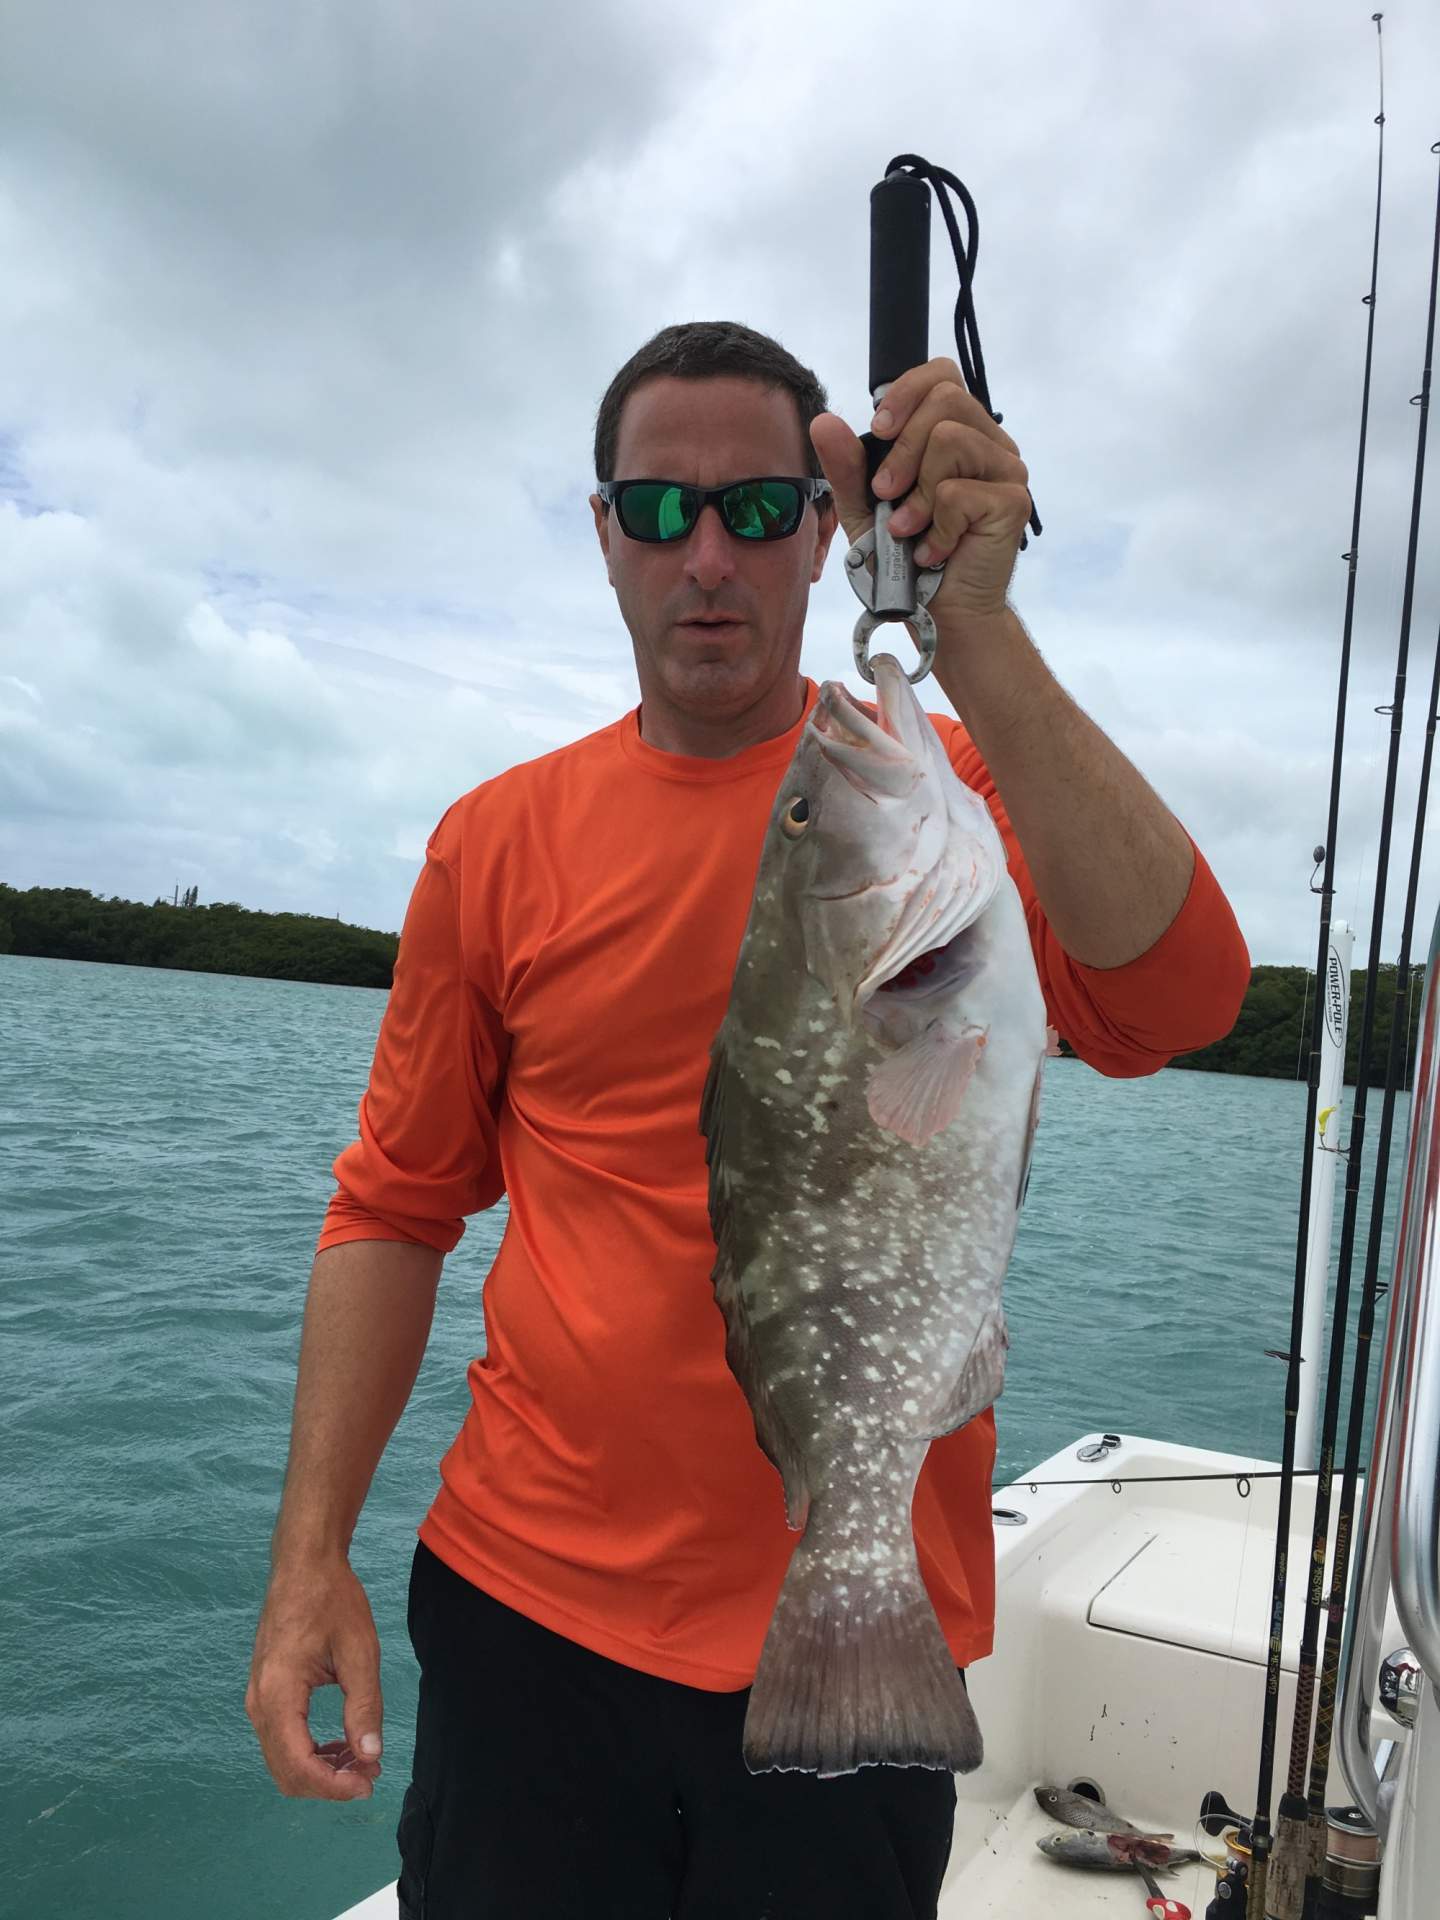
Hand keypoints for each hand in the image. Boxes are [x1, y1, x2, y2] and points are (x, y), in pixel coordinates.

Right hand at [246, 1555, 384, 1800]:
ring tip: (363, 1758)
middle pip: (286, 1772)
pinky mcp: (264, 1693)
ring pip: (282, 1760)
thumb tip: (371, 1755)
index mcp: (278, 1693)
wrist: (304, 1565)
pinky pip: (282, 1739)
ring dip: (321, 1770)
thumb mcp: (359, 1651)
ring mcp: (257, 1699)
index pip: (298, 1765)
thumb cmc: (332, 1600)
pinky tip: (343, 1742)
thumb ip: (364, 1706)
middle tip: (370, 1772)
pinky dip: (310, 1752)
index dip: (334, 1786)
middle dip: (328, 1783)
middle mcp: (258, 1703)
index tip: (369, 1783)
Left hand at [810, 357, 1032, 626]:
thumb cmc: (907, 560)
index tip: (879, 430)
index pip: (942, 375)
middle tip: (886, 495)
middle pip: (946, 400)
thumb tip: (824, 421)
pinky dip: (935, 527)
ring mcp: (1006, 470)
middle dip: (902, 449)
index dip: (906, 392)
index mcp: (959, 433)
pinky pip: (959, 491)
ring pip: (951, 439)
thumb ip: (848, 467)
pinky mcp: (1013, 501)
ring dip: (917, 492)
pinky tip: (934, 551)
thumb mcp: (865, 509)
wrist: (938, 614)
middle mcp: (989, 444)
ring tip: (910, 530)